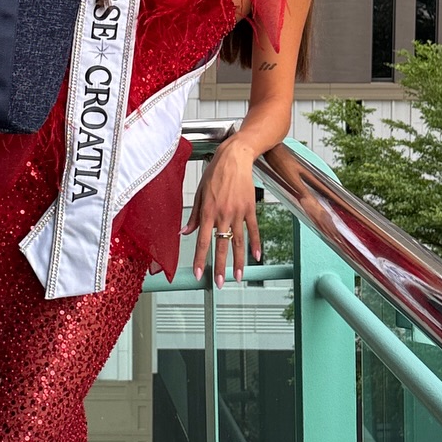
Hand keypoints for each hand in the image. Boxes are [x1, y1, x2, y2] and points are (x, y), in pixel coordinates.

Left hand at [185, 136, 261, 287]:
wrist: (235, 157)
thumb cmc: (215, 172)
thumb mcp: (199, 192)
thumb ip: (193, 215)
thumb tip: (184, 232)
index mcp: (208, 211)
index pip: (203, 240)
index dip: (201, 259)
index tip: (199, 273)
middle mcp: (223, 214)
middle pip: (221, 245)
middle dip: (220, 266)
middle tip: (220, 283)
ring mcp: (238, 212)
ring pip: (238, 241)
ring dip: (238, 261)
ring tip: (238, 277)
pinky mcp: (250, 208)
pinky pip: (253, 230)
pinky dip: (256, 244)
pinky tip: (256, 257)